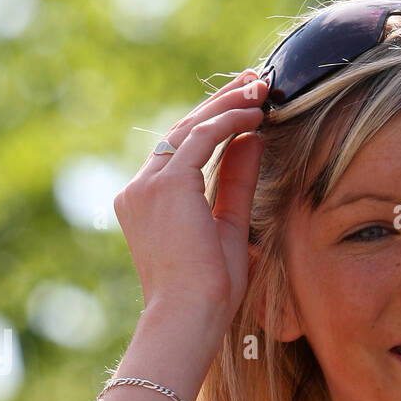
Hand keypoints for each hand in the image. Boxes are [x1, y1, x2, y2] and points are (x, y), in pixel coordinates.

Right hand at [113, 69, 268, 326]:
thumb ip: (236, 183)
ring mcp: (147, 186)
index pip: (179, 152)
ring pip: (190, 128)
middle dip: (221, 104)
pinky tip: (255, 113)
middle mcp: (139, 190)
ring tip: (260, 89)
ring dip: (228, 105)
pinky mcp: (166, 185)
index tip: (243, 108)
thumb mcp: (228, 227)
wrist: (189, 318)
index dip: (213, 125)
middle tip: (253, 82)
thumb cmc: (208, 292)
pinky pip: (201, 138)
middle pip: (182, 131)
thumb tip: (253, 139)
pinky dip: (229, 121)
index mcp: (145, 204)